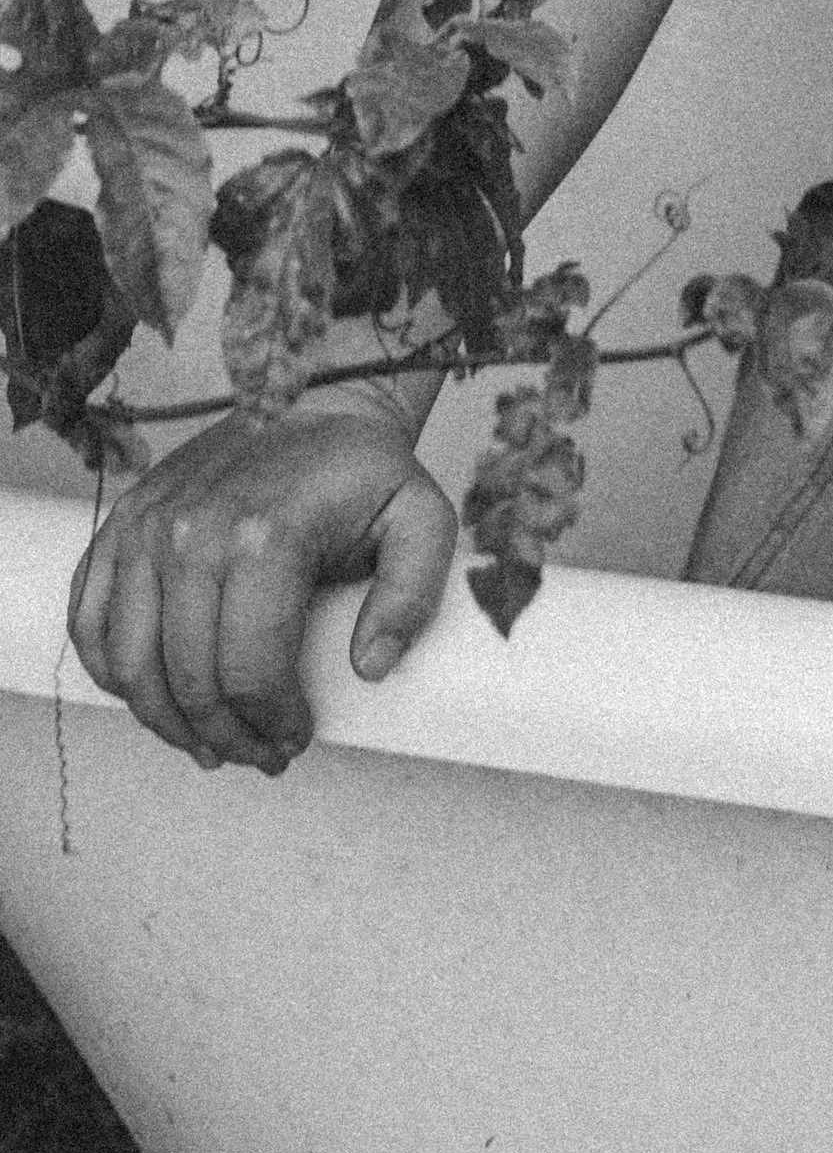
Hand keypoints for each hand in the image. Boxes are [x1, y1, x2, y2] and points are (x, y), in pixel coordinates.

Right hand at [66, 400, 456, 777]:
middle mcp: (192, 533)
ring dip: (165, 721)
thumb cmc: (362, 468)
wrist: (313, 399)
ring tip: (208, 742)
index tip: (294, 738)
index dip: (271, 723)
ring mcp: (147, 527)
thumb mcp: (421, 517)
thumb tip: (372, 665)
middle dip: (224, 736)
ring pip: (131, 664)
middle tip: (258, 754)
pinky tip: (151, 694)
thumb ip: (412, 593)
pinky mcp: (123, 523)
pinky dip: (111, 672)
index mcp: (264, 537)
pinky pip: (90, 621)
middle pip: (188, 679)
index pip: (248, 671)